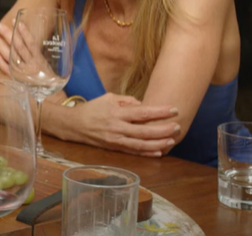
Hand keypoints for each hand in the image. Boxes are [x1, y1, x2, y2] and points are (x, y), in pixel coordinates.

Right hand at [61, 93, 180, 156]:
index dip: (160, 111)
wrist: (73, 125)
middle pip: (145, 131)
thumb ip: (127, 100)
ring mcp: (116, 140)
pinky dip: (147, 152)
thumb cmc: (92, 109)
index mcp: (116, 112)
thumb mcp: (108, 98)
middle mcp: (117, 127)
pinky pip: (134, 151)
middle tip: (178, 126)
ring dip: (159, 143)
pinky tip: (159, 152)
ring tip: (172, 139)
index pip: (142, 112)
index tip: (174, 109)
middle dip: (163, 129)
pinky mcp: (114, 148)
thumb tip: (143, 105)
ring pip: (141, 144)